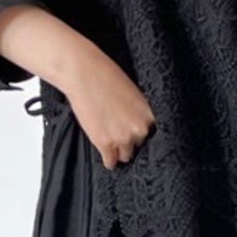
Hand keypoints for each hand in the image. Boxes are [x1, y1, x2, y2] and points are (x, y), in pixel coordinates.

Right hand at [55, 44, 155, 169]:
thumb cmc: (106, 76)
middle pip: (140, 146)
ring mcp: (123, 138)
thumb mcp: (133, 93)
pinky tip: (107, 157)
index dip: (142, 134)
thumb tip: (138, 127)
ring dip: (119, 151)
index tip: (136, 136)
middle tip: (119, 134)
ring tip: (112, 144)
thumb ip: (138, 112)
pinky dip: (108, 160)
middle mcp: (140, 129)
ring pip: (126, 156)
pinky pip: (111, 162)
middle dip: (130, 142)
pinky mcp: (106, 144)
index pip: (153, 135)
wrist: (83, 73)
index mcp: (149, 114)